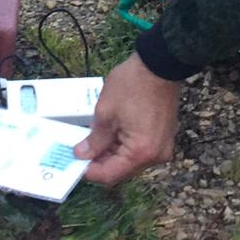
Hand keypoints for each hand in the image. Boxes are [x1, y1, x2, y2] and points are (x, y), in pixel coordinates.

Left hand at [74, 53, 180, 185]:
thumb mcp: (105, 112)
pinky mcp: (164, 137)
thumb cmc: (133, 84)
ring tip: (95, 137)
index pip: (109, 175)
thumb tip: (83, 154)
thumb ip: (94, 139)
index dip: (89, 171)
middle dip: (101, 162)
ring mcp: (162, 147)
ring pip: (131, 161)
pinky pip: (141, 150)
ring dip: (112, 153)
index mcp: (140, 152)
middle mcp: (155, 156)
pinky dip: (125, 145)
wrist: (160, 64)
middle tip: (82, 149)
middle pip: (122, 170)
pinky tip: (112, 132)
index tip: (75, 162)